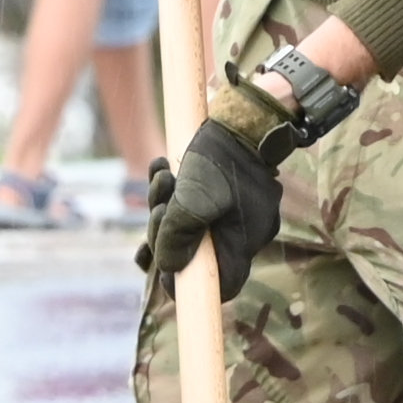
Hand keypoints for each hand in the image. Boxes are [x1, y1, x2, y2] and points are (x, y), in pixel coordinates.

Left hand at [131, 62, 347, 298]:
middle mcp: (243, 233)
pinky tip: (163, 170)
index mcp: (243, 243)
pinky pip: (195, 206)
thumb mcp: (193, 198)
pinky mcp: (226, 194)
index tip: (161, 269)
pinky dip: (175, 194)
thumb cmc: (221, 158)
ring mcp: (236, 214)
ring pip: (191, 227)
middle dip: (166, 232)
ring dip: (165, 207)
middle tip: (158, 206)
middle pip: (198, 255)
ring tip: (162, 177)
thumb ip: (177, 236)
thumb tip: (166, 267)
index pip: (220, 286)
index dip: (186, 284)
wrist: (245, 117)